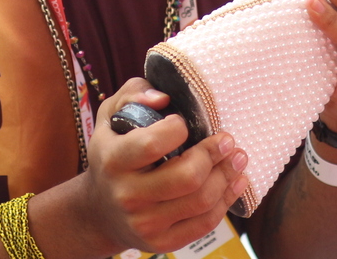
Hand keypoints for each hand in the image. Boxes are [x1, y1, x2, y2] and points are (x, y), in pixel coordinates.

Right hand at [80, 79, 246, 254]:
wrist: (99, 210)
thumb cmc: (111, 153)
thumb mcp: (110, 116)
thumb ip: (134, 94)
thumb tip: (163, 98)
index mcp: (114, 160)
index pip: (154, 143)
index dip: (178, 128)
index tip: (184, 122)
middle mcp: (127, 195)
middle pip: (187, 176)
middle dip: (214, 154)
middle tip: (227, 139)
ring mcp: (146, 223)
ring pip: (202, 201)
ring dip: (227, 175)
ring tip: (237, 157)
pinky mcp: (162, 242)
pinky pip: (205, 223)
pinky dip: (226, 200)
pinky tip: (235, 182)